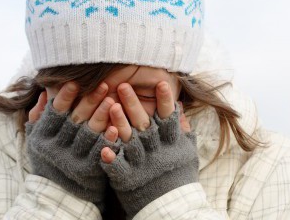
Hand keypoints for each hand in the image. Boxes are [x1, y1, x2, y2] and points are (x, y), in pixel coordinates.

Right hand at [26, 82, 120, 212]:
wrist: (58, 194)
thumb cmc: (48, 160)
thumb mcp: (37, 138)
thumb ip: (39, 116)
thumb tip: (45, 92)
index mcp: (44, 136)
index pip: (54, 113)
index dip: (64, 97)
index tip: (74, 82)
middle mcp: (57, 147)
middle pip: (75, 120)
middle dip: (89, 101)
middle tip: (104, 84)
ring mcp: (73, 159)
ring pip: (89, 134)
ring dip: (101, 116)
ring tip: (113, 100)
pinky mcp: (88, 169)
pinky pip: (99, 152)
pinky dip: (107, 139)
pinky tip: (115, 127)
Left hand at [98, 81, 198, 217]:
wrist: (172, 207)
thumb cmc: (179, 176)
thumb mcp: (186, 150)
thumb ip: (182, 128)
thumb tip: (179, 106)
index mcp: (172, 142)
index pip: (169, 117)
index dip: (165, 100)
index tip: (161, 82)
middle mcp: (157, 150)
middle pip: (144, 123)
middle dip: (134, 104)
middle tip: (123, 85)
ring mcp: (142, 164)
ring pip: (129, 141)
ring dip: (119, 123)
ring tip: (110, 105)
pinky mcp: (129, 178)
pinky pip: (118, 166)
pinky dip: (111, 158)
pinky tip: (103, 148)